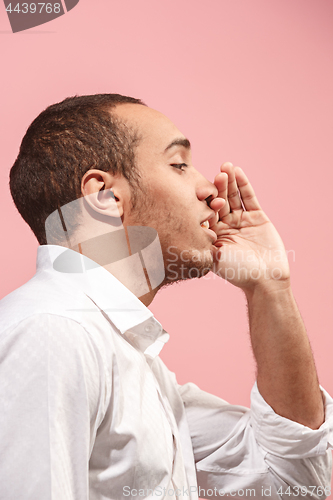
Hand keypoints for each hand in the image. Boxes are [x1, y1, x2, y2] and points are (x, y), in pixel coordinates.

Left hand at [210, 162, 289, 289]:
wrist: (265, 278)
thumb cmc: (237, 272)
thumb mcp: (214, 257)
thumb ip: (202, 241)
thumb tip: (183, 227)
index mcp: (212, 235)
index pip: (206, 212)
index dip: (204, 202)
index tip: (200, 191)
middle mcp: (225, 226)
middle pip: (219, 201)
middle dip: (217, 188)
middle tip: (216, 175)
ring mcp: (241, 220)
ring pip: (233, 197)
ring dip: (229, 182)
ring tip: (226, 167)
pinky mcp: (257, 217)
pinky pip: (249, 198)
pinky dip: (244, 185)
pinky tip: (238, 172)